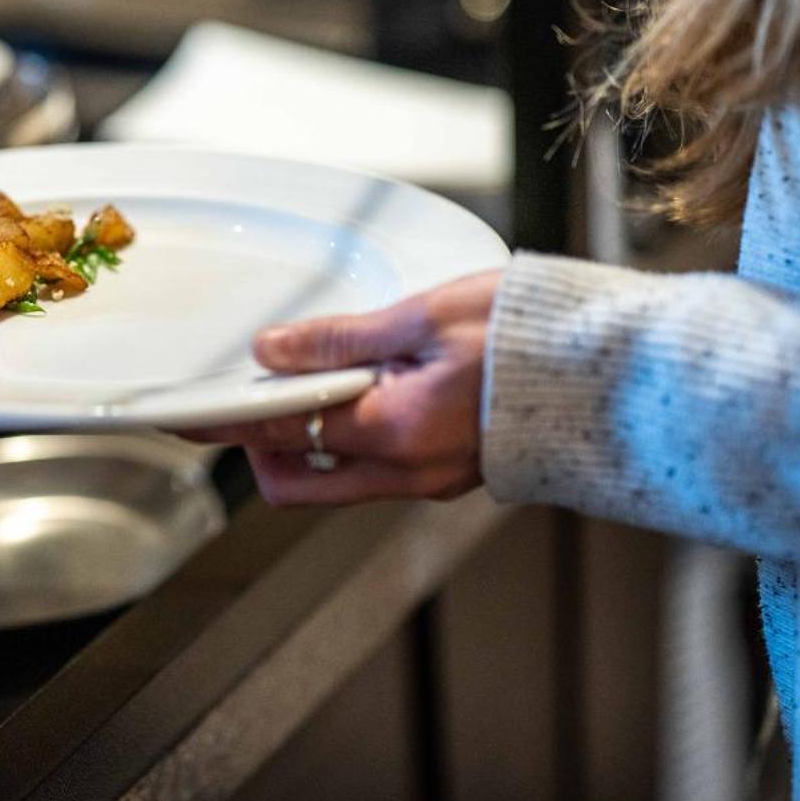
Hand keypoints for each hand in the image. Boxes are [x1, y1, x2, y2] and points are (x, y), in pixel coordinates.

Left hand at [181, 271, 502, 504]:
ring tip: (307, 383)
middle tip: (248, 396)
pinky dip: (350, 439)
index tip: (182, 414)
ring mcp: (432, 480)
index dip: (223, 420)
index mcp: (393, 433)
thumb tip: (271, 350)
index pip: (278, 431)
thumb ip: (340, 339)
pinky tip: (360, 392)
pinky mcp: (454, 472)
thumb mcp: (424, 317)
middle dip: (258, 446)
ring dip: (305, 441)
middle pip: (297, 482)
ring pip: (336, 480)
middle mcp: (408, 472)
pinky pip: (377, 470)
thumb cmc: (532, 335)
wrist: (617, 371)